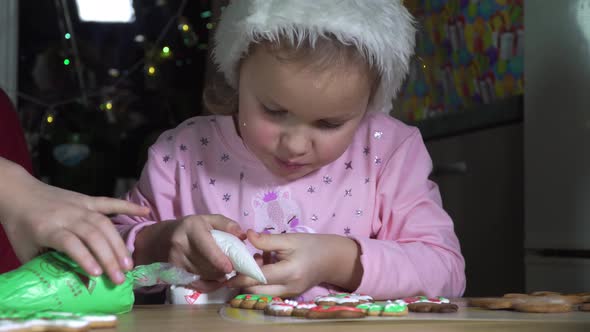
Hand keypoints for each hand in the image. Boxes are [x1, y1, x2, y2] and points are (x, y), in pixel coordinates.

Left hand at [0, 159, 149, 283]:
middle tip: (120, 277)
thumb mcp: (26, 250)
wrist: (18, 193)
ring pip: (104, 224)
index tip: (96, 275)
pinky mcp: (87, 200)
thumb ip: (47, 265)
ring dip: (118, 244)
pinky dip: (128, 207)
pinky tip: (145, 212)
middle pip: (92, 235)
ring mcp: (80, 206)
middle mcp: (67, 216)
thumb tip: (76, 283)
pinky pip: (110, 203)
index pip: (70, 243)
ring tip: (128, 263)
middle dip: (108, 257)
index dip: (83, 258)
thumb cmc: (21, 226)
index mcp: (48, 228)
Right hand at [135, 214, 244, 292]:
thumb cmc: (190, 228)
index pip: (207, 249)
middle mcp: (180, 246)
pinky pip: (195, 285)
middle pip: (207, 265)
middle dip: (222, 269)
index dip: (221, 261)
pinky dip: (209, 285)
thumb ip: (227, 224)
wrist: (160, 239)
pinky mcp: (173, 274)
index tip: (231, 267)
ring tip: (223, 271)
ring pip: (203, 276)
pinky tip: (216, 281)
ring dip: (216, 276)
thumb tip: (243, 235)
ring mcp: (175, 262)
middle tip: (232, 267)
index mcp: (191, 229)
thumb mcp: (207, 220)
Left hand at [225, 230, 362, 296]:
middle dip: (243, 279)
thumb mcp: (290, 239)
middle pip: (256, 290)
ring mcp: (289, 294)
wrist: (333, 259)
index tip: (226, 269)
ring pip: (260, 292)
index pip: (258, 277)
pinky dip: (261, 281)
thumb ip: (267, 240)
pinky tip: (265, 265)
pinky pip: (268, 291)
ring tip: (255, 260)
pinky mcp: (289, 295)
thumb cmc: (312, 245)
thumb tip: (247, 235)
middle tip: (237, 262)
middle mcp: (288, 288)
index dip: (240, 274)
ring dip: (252, 280)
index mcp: (289, 272)